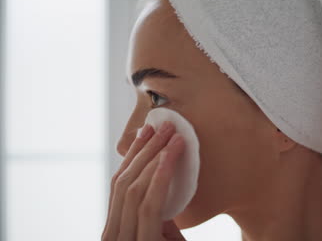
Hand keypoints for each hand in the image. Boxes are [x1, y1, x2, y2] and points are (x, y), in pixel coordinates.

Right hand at [102, 122, 186, 240]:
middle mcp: (112, 235)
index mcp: (115, 229)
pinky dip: (159, 178)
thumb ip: (156, 210)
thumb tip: (160, 174)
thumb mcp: (162, 232)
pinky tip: (169, 158)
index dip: (133, 154)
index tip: (147, 130)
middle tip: (166, 126)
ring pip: (133, 189)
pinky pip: (148, 205)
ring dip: (155, 157)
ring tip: (175, 137)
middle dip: (146, 150)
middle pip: (124, 182)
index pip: (119, 184)